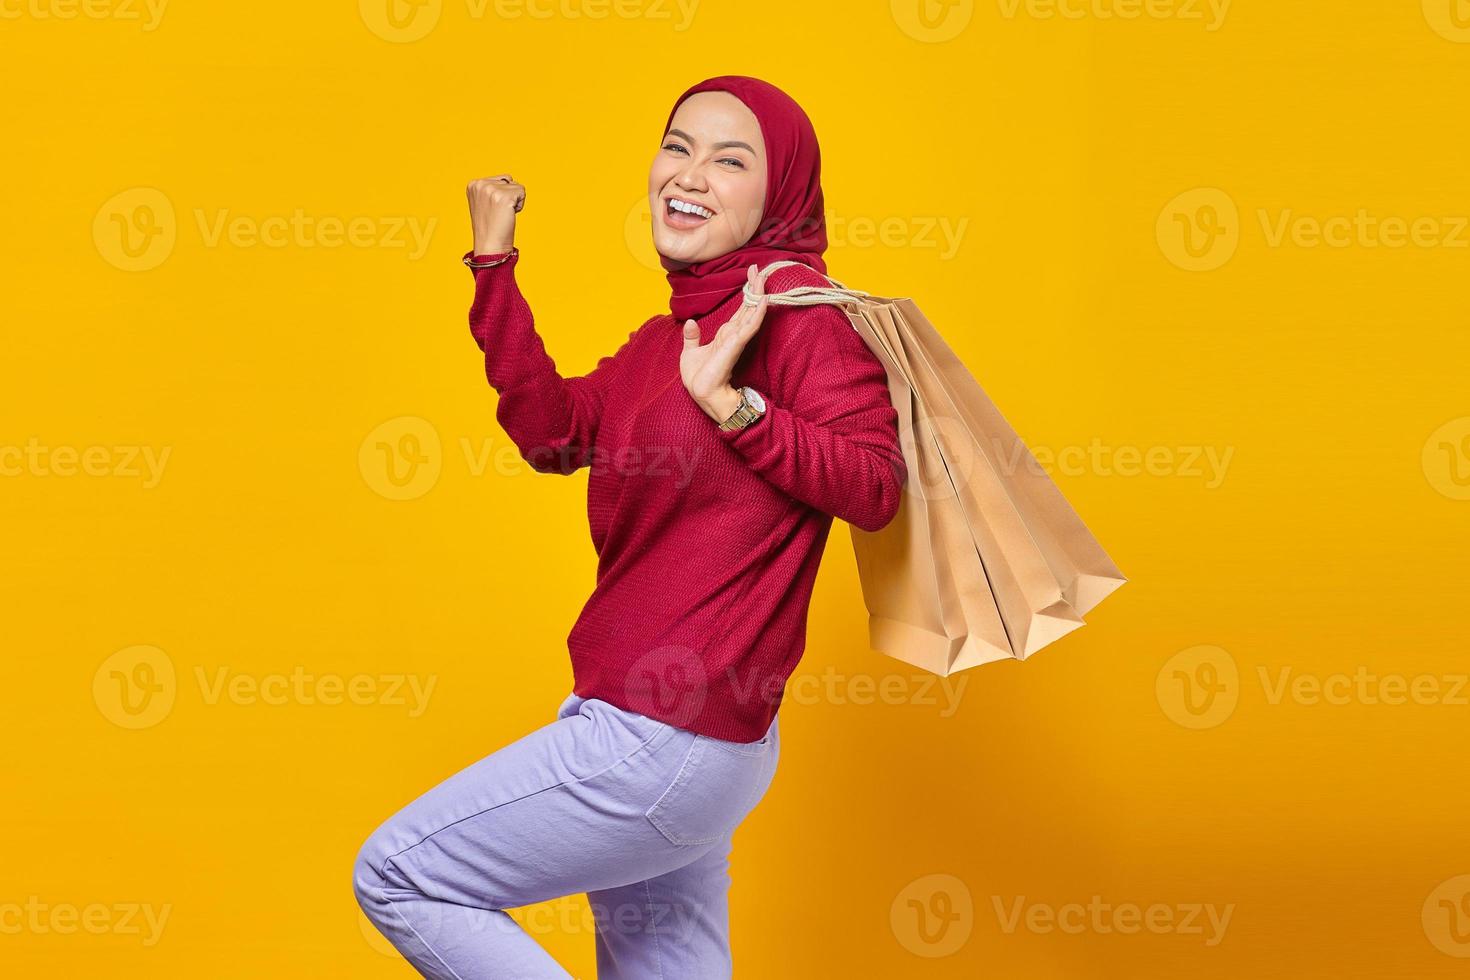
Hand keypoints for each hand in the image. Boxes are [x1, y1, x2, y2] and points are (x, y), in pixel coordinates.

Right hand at [466, 175, 524, 254]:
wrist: (489, 245)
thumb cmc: (490, 227)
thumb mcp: (483, 202)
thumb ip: (491, 189)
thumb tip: (508, 179)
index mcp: (473, 184)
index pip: (501, 179)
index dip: (502, 195)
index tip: (492, 209)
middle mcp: (480, 184)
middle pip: (509, 180)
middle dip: (508, 197)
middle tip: (499, 213)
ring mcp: (491, 190)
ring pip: (517, 186)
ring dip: (515, 201)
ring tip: (503, 214)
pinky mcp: (503, 197)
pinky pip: (522, 192)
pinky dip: (520, 205)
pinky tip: (509, 215)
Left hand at [681, 264, 771, 421]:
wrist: (702, 393)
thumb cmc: (698, 377)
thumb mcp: (691, 352)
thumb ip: (692, 337)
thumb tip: (690, 322)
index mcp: (725, 335)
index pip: (738, 310)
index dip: (745, 293)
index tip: (750, 275)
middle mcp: (733, 335)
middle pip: (747, 307)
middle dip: (754, 288)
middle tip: (760, 269)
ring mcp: (736, 339)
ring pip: (750, 313)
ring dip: (757, 295)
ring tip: (763, 278)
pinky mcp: (735, 345)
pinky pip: (748, 326)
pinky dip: (756, 313)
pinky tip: (763, 300)